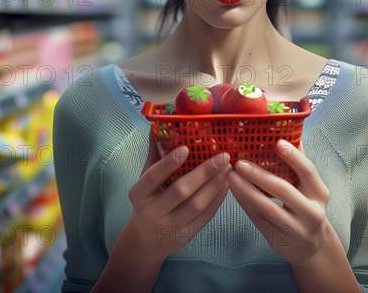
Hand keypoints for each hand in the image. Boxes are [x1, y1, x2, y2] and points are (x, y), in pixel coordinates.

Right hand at [127, 128, 231, 262]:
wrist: (144, 242)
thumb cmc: (147, 201)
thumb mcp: (144, 180)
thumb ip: (154, 154)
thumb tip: (157, 125)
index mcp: (139, 194)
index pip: (153, 177)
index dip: (169, 163)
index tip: (186, 148)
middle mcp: (152, 212)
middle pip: (181, 191)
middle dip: (205, 173)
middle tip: (223, 156)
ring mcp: (170, 227)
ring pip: (197, 205)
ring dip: (216, 184)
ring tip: (228, 168)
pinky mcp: (186, 236)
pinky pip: (206, 216)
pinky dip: (218, 199)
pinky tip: (226, 184)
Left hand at [227, 139, 329, 265]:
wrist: (311, 247)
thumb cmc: (306, 206)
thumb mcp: (310, 187)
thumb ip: (299, 163)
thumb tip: (290, 131)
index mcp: (319, 192)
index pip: (308, 170)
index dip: (293, 156)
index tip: (276, 142)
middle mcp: (311, 211)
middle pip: (283, 190)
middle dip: (259, 175)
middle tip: (240, 162)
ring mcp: (295, 228)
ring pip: (268, 207)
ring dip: (246, 190)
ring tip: (231, 175)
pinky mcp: (278, 239)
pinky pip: (258, 219)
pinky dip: (244, 203)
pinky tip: (233, 190)